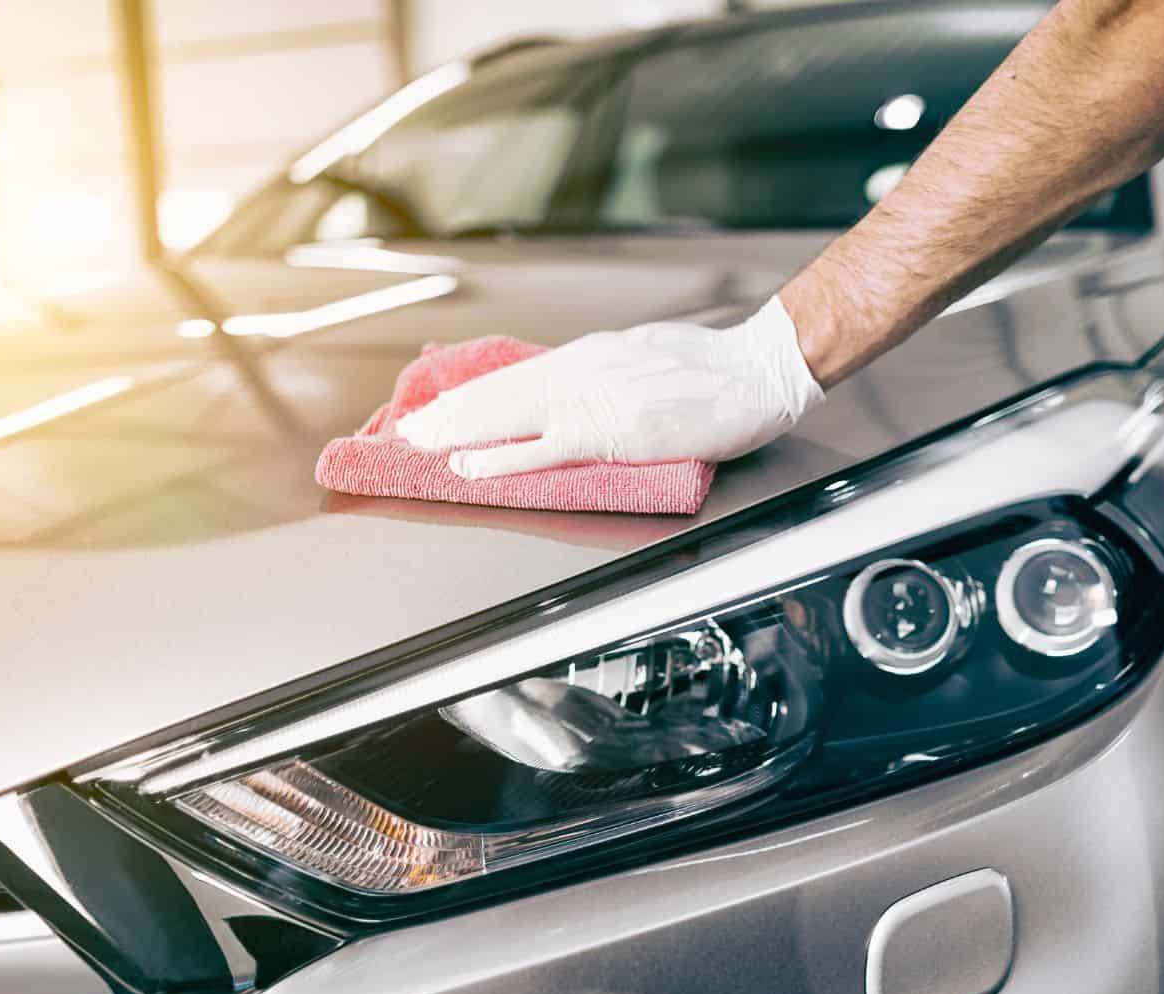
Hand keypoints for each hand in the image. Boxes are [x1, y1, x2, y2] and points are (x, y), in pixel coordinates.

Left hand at [397, 297, 824, 478]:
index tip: (439, 406)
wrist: (756, 371)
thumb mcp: (644, 358)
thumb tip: (576, 387)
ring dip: (456, 433)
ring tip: (417, 445)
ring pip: (505, 417)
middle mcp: (580, 372)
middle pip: (498, 394)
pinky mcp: (610, 433)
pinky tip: (468, 465)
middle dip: (448, 415)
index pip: (515, 375)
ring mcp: (592, 402)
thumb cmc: (713, 369)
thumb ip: (605, 375)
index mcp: (590, 357)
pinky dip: (498, 458)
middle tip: (407, 430)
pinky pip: (540, 449)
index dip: (472, 394)